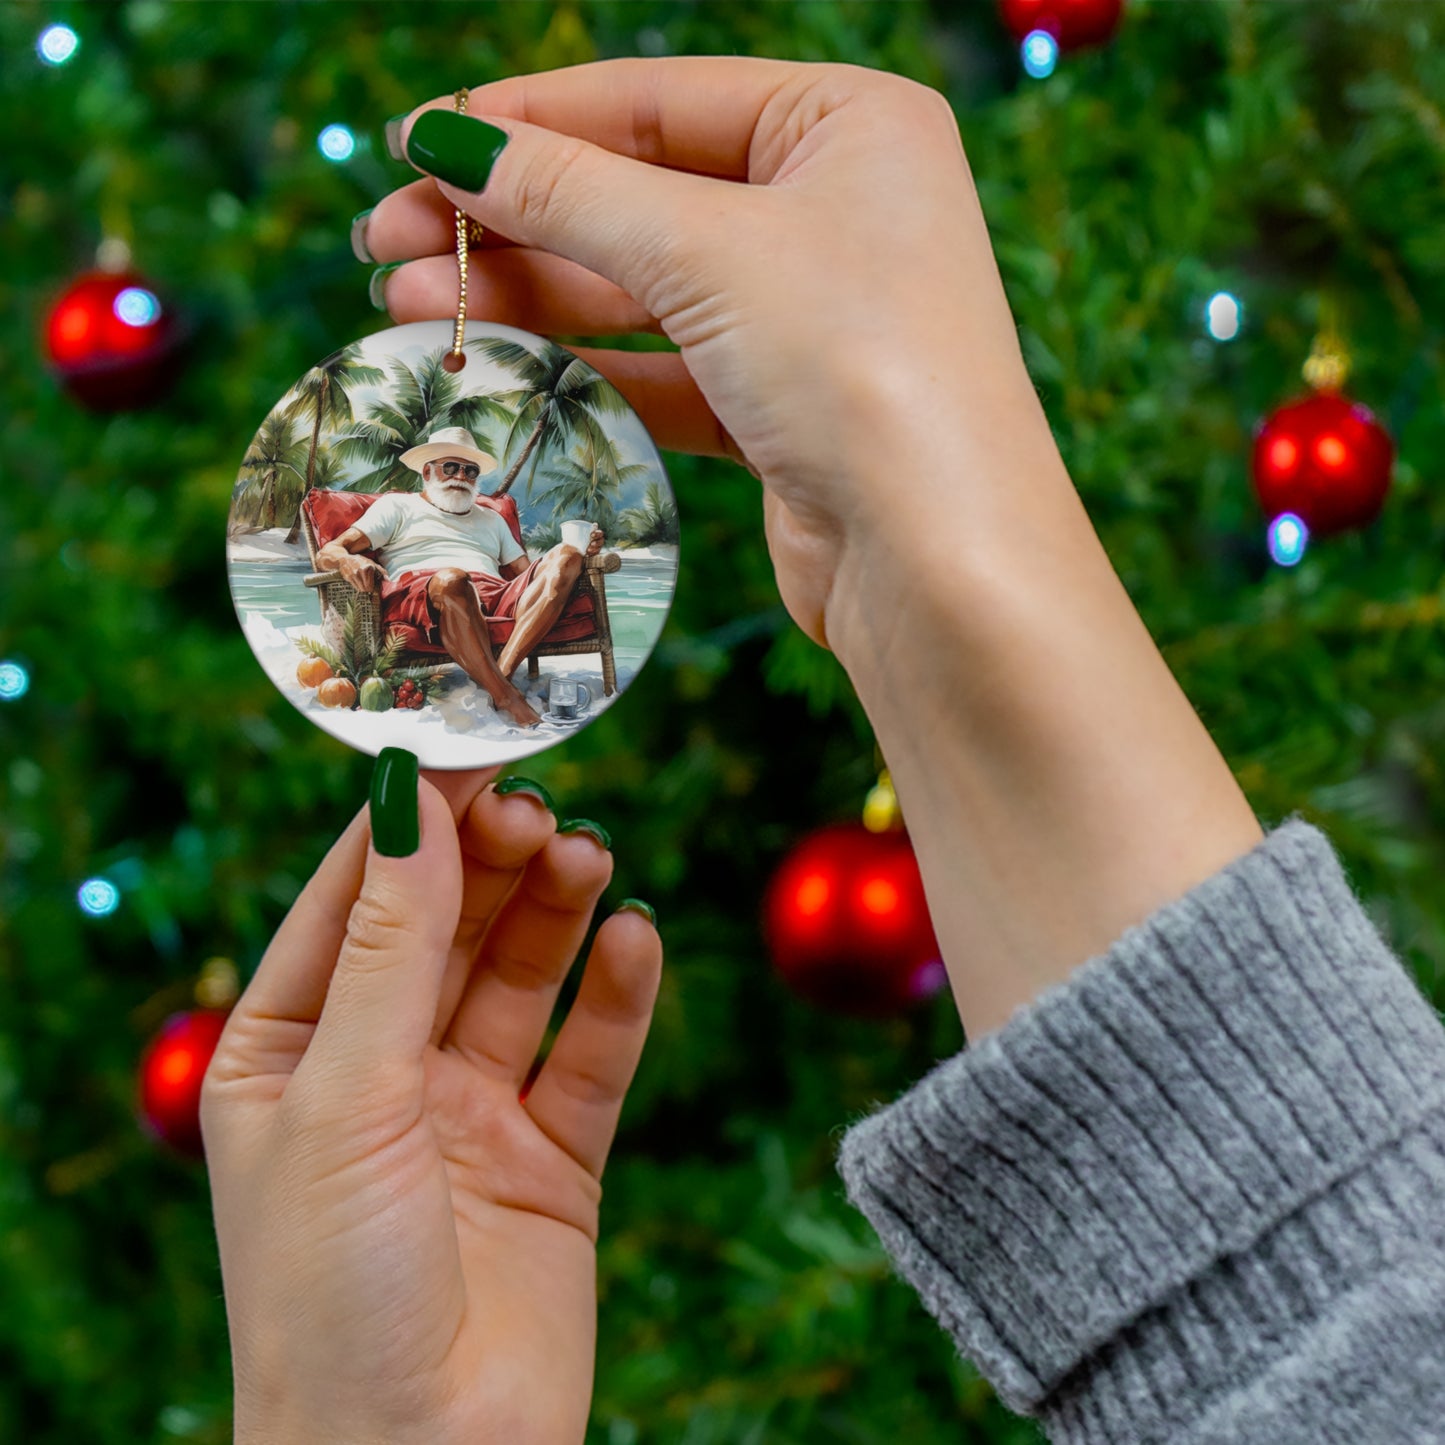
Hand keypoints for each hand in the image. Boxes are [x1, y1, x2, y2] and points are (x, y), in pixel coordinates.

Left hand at [201, 768, 661, 1444]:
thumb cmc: (331, 1293)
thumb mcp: (345, 1095)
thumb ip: (391, 946)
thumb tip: (409, 799)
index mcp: (290, 1052)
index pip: (353, 902)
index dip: (410, 824)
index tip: (469, 749)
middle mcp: (380, 1073)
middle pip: (447, 928)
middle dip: (492, 863)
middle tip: (542, 809)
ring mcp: (469, 1114)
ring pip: (522, 977)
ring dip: (556, 911)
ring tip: (589, 857)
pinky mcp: (553, 1159)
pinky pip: (591, 1055)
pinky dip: (618, 994)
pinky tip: (636, 939)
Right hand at [337, 552, 387, 592]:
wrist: (345, 558)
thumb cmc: (360, 561)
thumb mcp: (371, 563)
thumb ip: (381, 570)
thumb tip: (388, 579)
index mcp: (369, 567)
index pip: (372, 584)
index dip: (372, 588)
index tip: (372, 588)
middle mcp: (361, 570)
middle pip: (366, 588)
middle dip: (368, 589)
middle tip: (368, 588)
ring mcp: (354, 574)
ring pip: (360, 589)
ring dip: (362, 589)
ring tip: (363, 586)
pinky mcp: (348, 577)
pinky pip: (355, 587)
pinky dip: (357, 587)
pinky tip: (357, 582)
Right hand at [363, 58, 1051, 650]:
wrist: (938, 560)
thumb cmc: (858, 366)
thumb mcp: (706, 251)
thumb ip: (571, 192)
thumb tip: (448, 141)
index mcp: (847, 124)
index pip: (655, 100)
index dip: (526, 121)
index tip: (414, 143)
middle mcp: (835, 209)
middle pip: (638, 195)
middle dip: (509, 219)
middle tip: (385, 241)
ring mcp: (811, 314)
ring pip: (642, 289)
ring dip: (527, 297)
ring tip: (406, 306)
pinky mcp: (784, 408)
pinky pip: (665, 369)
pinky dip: (583, 368)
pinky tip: (495, 366)